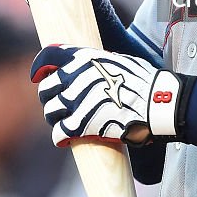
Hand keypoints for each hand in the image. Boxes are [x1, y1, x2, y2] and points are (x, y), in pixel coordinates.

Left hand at [29, 45, 188, 147]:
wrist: (158, 104)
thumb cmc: (144, 82)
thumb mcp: (117, 60)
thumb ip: (96, 62)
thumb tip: (84, 66)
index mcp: (83, 57)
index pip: (48, 57)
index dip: (39, 68)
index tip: (38, 76)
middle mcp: (75, 76)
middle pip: (45, 89)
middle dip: (50, 98)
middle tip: (60, 106)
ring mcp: (76, 101)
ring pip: (50, 112)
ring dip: (56, 119)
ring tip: (67, 123)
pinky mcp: (81, 125)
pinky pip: (58, 133)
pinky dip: (60, 137)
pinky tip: (66, 139)